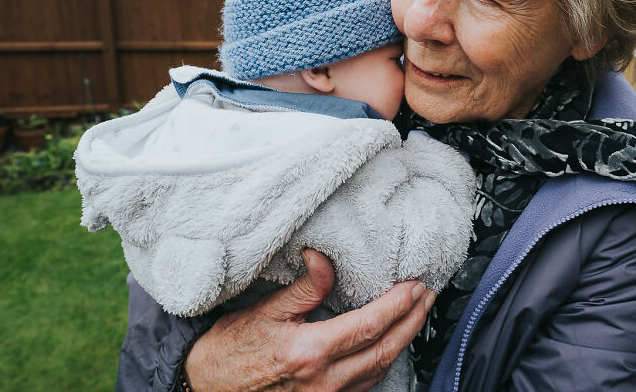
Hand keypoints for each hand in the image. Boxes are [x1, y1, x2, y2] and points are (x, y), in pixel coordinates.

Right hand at [184, 249, 434, 390]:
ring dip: (405, 340)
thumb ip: (303, 287)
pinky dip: (385, 360)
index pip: (370, 324)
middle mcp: (325, 380)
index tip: (414, 283)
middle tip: (428, 294)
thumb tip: (322, 256)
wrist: (206, 387)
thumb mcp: (264, 310)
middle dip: (413, 320)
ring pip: (381, 369)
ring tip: (418, 313)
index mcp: (311, 351)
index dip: (399, 303)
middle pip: (385, 348)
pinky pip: (366, 383)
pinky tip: (392, 342)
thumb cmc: (231, 348)